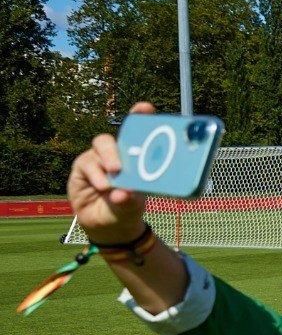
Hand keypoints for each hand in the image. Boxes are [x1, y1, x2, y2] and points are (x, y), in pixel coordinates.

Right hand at [68, 102, 155, 244]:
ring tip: (115, 174)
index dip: (141, 116)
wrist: (106, 226)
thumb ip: (129, 200)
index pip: (138, 132)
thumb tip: (124, 193)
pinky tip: (103, 186)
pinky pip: (87, 165)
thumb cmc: (126, 208)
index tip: (145, 108)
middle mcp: (116, 153)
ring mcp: (98, 159)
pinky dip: (96, 176)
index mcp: (135, 156)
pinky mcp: (82, 168)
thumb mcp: (132, 207)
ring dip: (108, 159)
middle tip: (122, 164)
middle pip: (114, 138)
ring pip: (100, 148)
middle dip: (118, 145)